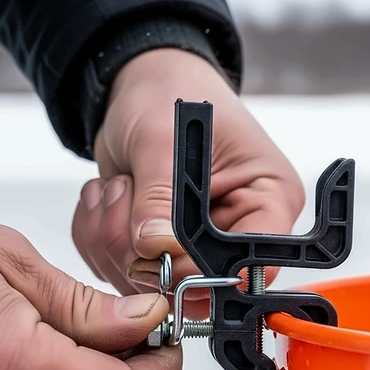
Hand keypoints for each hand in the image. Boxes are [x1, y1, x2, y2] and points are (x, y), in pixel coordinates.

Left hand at [72, 49, 304, 316]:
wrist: (136, 84)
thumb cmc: (168, 91)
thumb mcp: (162, 137)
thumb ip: (159, 197)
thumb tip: (155, 248)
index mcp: (268, 200)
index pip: (255, 264)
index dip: (207, 272)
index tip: (163, 255)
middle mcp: (240, 230)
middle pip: (200, 283)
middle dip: (148, 255)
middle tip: (125, 203)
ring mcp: (200, 247)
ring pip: (153, 285)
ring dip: (116, 243)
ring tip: (118, 190)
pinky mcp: (163, 252)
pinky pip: (124, 273)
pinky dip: (102, 241)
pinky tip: (110, 201)